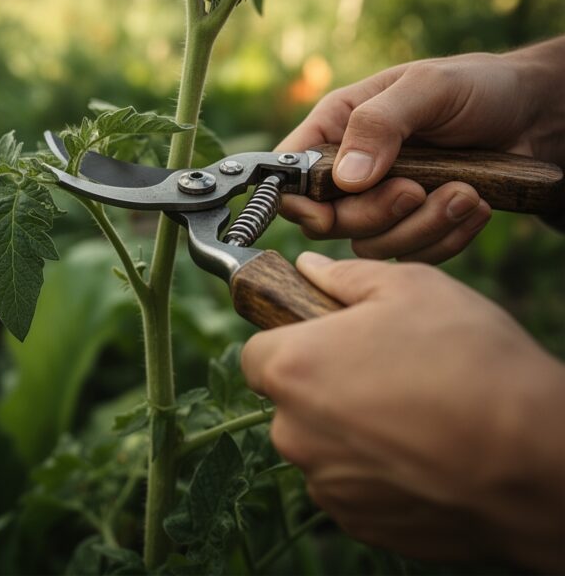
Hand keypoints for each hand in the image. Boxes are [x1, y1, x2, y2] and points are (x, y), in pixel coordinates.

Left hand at [241, 253, 564, 571]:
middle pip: (288, 399)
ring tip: (411, 409)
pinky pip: (350, 484)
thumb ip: (344, 277)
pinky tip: (421, 449)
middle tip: (381, 368)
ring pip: (320, 443)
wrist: (537, 460)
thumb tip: (308, 269)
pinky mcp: (360, 522)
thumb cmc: (470, 361)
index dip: (288, 338)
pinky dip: (374, 468)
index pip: (256, 352)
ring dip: (349, 428)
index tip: (322, 336)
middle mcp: (294, 432)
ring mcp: (326, 484)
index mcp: (292, 368)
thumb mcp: (409, 287)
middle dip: (322, 382)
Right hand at [279, 39, 564, 261]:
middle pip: (329, 219)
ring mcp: (382, 202)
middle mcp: (351, 169)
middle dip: (374, 213)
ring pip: (371, 244)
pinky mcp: (416, 227)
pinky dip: (446, 239)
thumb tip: (346, 178)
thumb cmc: (476, 87)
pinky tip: (474, 207)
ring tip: (464, 193)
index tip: (323, 212)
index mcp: (338, 127)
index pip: (291, 171)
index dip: (297, 198)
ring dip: (420, 227)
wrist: (534, 116)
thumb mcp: (427, 88)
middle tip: (416, 189)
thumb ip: (380, 124)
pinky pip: (413, 255)